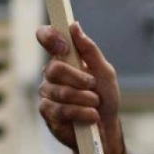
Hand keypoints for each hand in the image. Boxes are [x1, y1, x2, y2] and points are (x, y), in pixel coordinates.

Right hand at [37, 22, 123, 153]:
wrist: (107, 127)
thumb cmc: (105, 97)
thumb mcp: (104, 72)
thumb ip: (90, 50)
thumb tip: (74, 26)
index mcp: (64, 58)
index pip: (46, 38)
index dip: (50, 37)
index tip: (65, 46)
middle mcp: (51, 74)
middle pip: (54, 68)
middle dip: (79, 79)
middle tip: (93, 86)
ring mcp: (47, 93)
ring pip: (60, 91)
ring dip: (85, 99)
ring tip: (95, 104)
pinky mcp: (48, 113)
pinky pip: (61, 110)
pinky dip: (82, 113)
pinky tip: (91, 117)